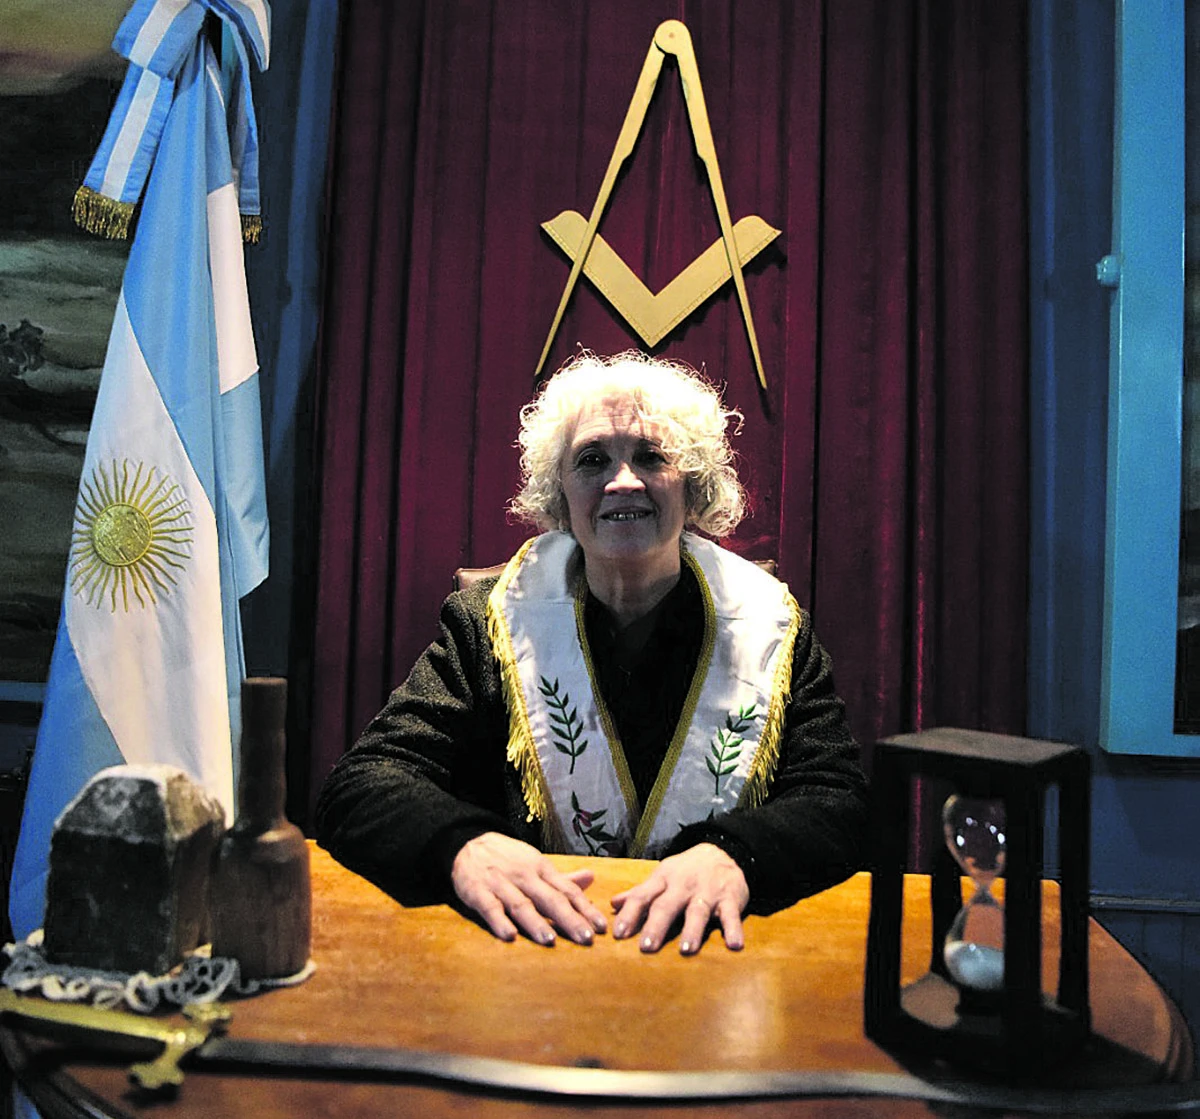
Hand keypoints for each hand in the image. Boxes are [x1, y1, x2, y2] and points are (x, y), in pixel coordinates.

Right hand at [450, 832, 607, 945]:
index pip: (567, 890)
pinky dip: (499, 921)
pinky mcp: (478, 892)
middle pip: (550, 899)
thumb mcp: (536, 862)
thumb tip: (592, 878)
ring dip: (536, 922)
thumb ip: (562, 877)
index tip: (601, 927)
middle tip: (587, 938)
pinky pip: (490, 908)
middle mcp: (524, 876)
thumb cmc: (508, 859)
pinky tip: (509, 936)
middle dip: (569, 919)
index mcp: (541, 868)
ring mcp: (501, 884)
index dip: (585, 909)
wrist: (468, 843)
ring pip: (521, 904)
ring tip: (551, 940)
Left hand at [610, 842, 748, 954]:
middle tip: (646, 947)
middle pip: (667, 905)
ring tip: (686, 950)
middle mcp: (683, 885)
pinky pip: (731, 915)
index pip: (642, 895)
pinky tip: (734, 945)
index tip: (618, 934)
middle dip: (656, 925)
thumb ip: (640, 892)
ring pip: (698, 911)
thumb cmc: (686, 870)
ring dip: (692, 930)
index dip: (630, 914)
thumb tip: (613, 904)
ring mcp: (708, 892)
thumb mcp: (662, 876)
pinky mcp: (730, 899)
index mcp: (664, 879)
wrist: (724, 851)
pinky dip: (733, 929)